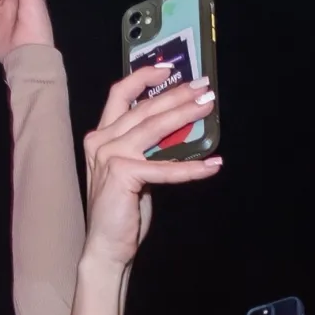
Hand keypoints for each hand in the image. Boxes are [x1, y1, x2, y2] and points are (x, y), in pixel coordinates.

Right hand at [81, 70, 222, 269]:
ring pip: (154, 128)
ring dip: (185, 115)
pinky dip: (192, 168)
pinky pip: (165, 168)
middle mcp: (101, 140)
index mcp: (102, 135)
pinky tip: (213, 166)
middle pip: (144, 108)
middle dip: (177, 95)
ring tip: (208, 108)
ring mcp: (109, 155)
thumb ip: (149, 148)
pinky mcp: (122, 174)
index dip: (144, 77)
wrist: (107, 245)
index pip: (120, 95)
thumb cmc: (123, 209)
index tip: (169, 69)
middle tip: (204, 88)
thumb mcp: (137, 170)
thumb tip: (180, 130)